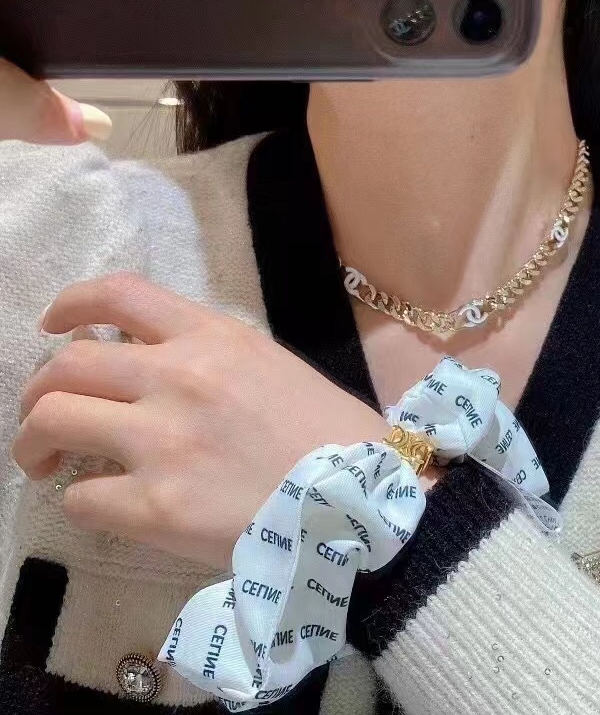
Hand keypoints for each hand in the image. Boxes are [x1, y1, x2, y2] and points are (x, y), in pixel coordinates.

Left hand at [13, 272, 389, 569]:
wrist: (361, 498)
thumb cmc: (326, 431)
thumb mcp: (269, 365)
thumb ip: (207, 356)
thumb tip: (142, 365)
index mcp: (214, 338)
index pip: (120, 294)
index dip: (71, 303)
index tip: (54, 324)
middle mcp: (178, 378)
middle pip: (67, 364)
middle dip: (38, 390)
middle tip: (46, 416)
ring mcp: (162, 442)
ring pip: (53, 422)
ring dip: (35, 443)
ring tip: (46, 462)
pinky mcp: (155, 507)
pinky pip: (80, 498)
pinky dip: (79, 500)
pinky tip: (103, 504)